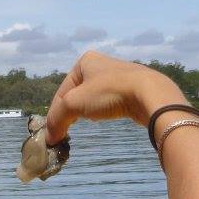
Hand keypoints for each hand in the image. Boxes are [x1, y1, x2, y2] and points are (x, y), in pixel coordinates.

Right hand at [44, 51, 186, 143]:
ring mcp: (119, 76)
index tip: (53, 133)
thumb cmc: (108, 92)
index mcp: (85, 61)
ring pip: (94, 98)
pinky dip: (104, 111)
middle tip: (67, 130)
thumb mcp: (74, 104)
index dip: (55, 113)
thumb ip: (57, 119)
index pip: (62, 91)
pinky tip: (106, 117)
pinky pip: (111, 101)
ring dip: (88, 112)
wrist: (149, 94)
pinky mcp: (132, 88)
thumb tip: (49, 137)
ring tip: (87, 122)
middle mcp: (101, 64)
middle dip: (71, 112)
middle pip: (78, 94)